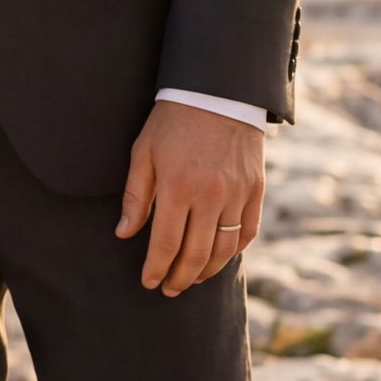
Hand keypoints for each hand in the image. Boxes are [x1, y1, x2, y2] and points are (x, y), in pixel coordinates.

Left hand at [115, 101, 264, 294]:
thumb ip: (135, 196)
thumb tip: (124, 233)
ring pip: (224, 250)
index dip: (156, 269)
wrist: (217, 91)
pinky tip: (220, 258)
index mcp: (177, 186)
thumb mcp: (143, 152)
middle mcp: (210, 195)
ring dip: (207, 272)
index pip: (165, 244)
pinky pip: (247, 232)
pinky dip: (234, 251)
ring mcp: (237, 194)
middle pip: (196, 255)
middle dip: (179, 278)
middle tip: (169, 289)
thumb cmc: (172, 121)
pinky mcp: (256, 190)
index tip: (149, 283)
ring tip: (191, 279)